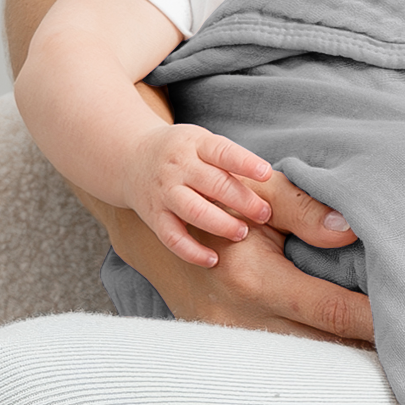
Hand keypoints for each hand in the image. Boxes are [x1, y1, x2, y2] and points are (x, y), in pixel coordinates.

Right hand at [108, 169, 374, 343]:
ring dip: (340, 365)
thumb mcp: (261, 195)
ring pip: (299, 367)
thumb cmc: (220, 206)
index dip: (375, 322)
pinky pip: (276, 365)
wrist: (155, 233)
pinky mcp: (223, 351)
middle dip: (365, 357)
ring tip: (386, 365)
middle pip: (322, 354)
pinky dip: (310, 364)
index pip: (333, 311)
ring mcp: (228, 343)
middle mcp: (241, 319)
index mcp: (255, 279)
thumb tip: (355, 230)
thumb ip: (307, 209)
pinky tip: (343, 364)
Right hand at [127, 126, 276, 267]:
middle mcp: (177, 167)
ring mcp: (164, 192)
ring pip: (193, 211)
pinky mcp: (154, 216)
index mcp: (195, 144)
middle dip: (242, 200)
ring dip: (220, 224)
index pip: (222, 152)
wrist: (131, 158)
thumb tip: (274, 184)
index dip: (245, 163)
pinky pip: (172, 238)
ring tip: (242, 233)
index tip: (267, 174)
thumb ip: (230, 161)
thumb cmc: (183, 153)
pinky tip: (213, 260)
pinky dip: (192, 252)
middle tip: (265, 213)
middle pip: (212, 184)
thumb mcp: (202, 143)